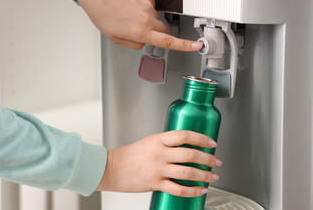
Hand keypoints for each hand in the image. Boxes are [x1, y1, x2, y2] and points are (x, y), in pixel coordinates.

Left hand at [67, 0, 203, 50]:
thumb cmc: (103, 14)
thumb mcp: (116, 38)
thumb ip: (135, 44)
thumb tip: (146, 41)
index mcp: (139, 32)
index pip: (167, 41)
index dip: (184, 45)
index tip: (197, 46)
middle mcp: (146, 18)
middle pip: (164, 30)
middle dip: (156, 33)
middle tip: (139, 30)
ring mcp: (148, 5)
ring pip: (156, 18)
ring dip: (146, 19)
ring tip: (129, 15)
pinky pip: (151, 6)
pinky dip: (143, 8)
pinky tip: (131, 6)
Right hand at [96, 131, 221, 196]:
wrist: (110, 168)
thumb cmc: (127, 156)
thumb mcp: (147, 143)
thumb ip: (164, 144)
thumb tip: (183, 148)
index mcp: (158, 140)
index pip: (184, 135)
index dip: (201, 138)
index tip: (211, 142)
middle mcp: (159, 153)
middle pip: (190, 154)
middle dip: (208, 158)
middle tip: (216, 161)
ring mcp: (157, 169)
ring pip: (188, 172)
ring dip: (204, 175)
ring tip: (213, 176)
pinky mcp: (155, 184)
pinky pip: (179, 188)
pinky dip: (193, 191)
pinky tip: (201, 190)